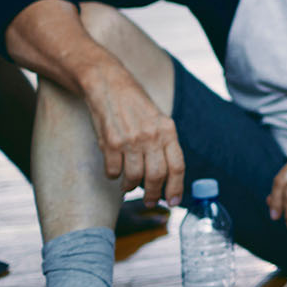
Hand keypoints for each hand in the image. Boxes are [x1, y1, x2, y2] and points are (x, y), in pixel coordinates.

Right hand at [82, 62, 183, 205]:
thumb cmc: (134, 104)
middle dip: (153, 194)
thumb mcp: (157, 119)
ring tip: (129, 186)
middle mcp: (152, 136)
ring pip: (134, 177)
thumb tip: (166, 175)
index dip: (176, 188)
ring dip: (131, 186)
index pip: (178, 166)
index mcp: (168, 130)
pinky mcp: (110, 143)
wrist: (109, 85)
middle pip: (157, 176)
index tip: (173, 202)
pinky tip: (114, 170)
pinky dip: (113, 176)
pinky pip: (113, 171)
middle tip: (149, 201)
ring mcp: (131, 140)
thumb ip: (163, 143)